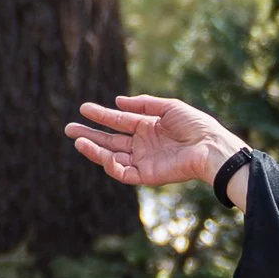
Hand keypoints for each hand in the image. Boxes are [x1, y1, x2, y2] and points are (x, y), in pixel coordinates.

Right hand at [63, 94, 238, 192]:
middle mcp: (143, 145)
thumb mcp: (169, 107)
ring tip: (78, 140)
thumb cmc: (195, 125)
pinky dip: (111, 165)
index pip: (119, 121)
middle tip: (68, 128)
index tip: (83, 108)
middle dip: (90, 134)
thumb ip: (143, 104)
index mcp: (148, 127)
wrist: (210, 147)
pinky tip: (103, 153)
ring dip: (94, 150)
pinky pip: (123, 173)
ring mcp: (144, 161)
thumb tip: (118, 102)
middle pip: (110, 140)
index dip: (101, 115)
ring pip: (112, 157)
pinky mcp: (147, 176)